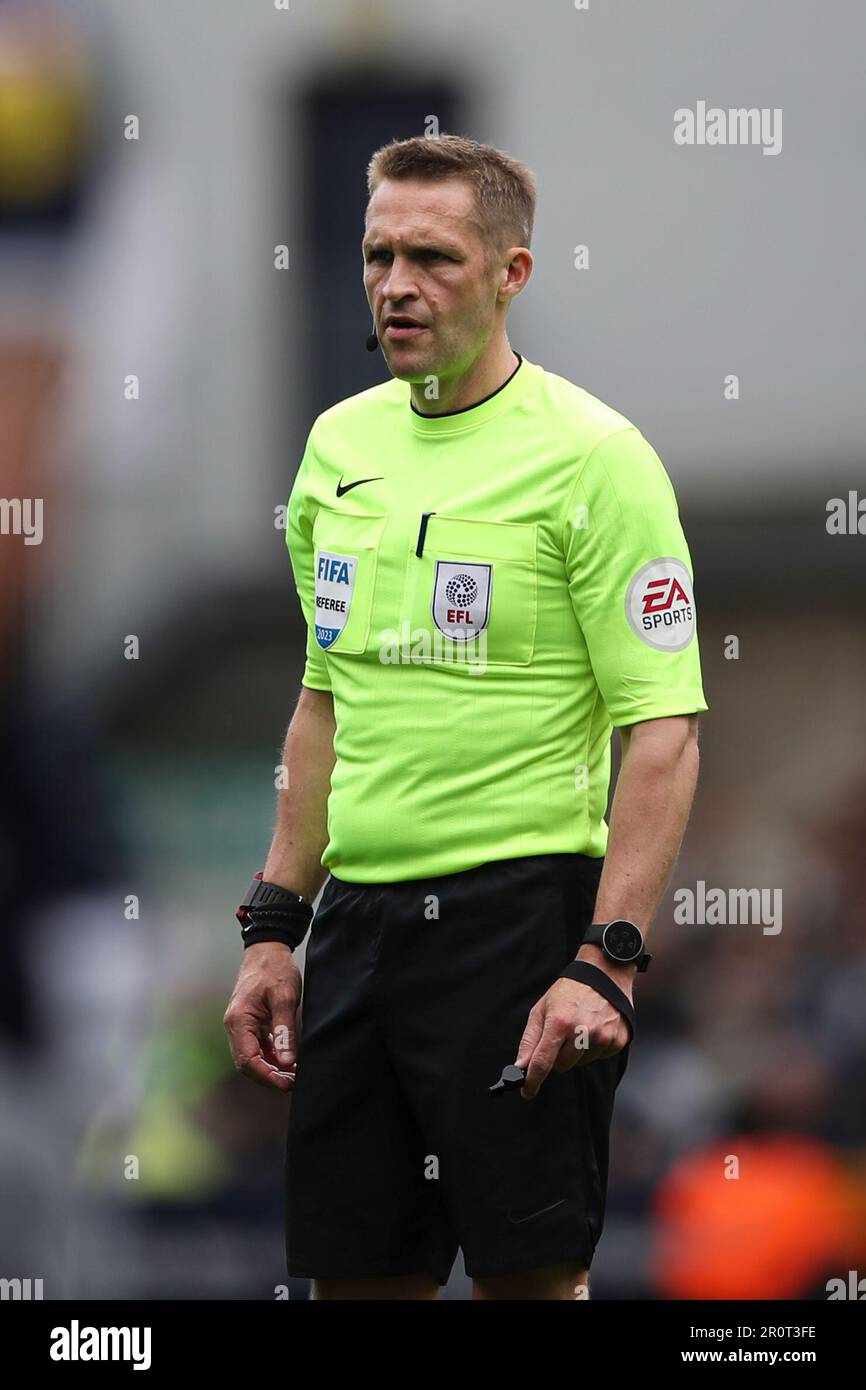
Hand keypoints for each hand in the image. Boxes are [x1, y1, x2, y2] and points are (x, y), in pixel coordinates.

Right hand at [223, 942, 301, 1092]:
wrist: (267, 949)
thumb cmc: (274, 969)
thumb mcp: (284, 997)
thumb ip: (284, 1030)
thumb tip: (287, 1062)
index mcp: (238, 1020)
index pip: (247, 1060)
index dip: (266, 1076)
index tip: (286, 1084)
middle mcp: (235, 1026)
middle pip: (247, 1063)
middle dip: (269, 1077)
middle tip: (293, 1083)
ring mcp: (242, 1025)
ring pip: (252, 1057)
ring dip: (271, 1069)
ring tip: (294, 1075)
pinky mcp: (251, 1023)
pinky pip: (258, 1047)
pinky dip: (272, 1057)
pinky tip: (289, 1061)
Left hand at [515, 958, 632, 1098]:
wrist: (604, 974)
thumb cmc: (569, 991)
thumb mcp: (542, 1009)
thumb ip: (530, 1040)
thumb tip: (521, 1067)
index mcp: (560, 1022)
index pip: (542, 1062)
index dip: (532, 1081)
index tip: (526, 1092)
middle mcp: (583, 1031)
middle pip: (562, 1066)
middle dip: (557, 1057)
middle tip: (560, 1037)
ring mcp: (603, 1037)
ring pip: (581, 1063)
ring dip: (576, 1052)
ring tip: (580, 1027)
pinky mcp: (617, 1040)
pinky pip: (599, 1057)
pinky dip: (593, 1048)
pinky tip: (594, 1028)